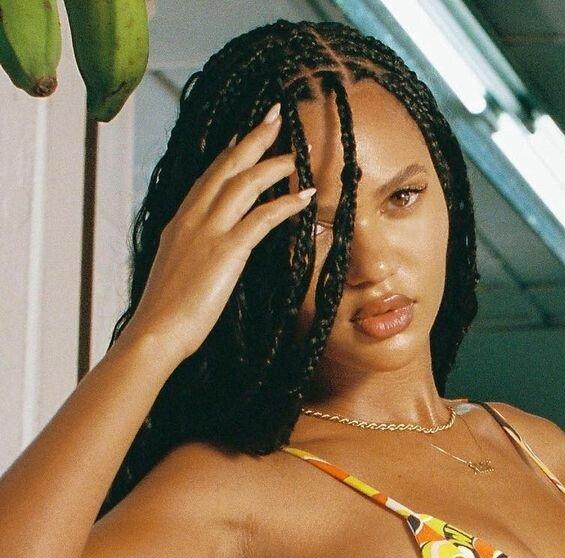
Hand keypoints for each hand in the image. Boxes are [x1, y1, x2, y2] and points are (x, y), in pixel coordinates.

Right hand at [125, 105, 314, 366]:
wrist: (157, 333)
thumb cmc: (168, 315)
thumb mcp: (179, 273)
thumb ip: (194, 255)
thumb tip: (209, 256)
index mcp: (180, 221)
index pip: (208, 176)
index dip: (230, 152)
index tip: (247, 134)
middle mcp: (192, 218)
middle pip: (226, 165)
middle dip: (253, 138)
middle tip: (275, 115)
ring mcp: (207, 232)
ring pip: (243, 183)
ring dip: (273, 165)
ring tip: (297, 154)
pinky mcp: (225, 252)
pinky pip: (260, 219)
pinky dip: (284, 205)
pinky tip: (304, 198)